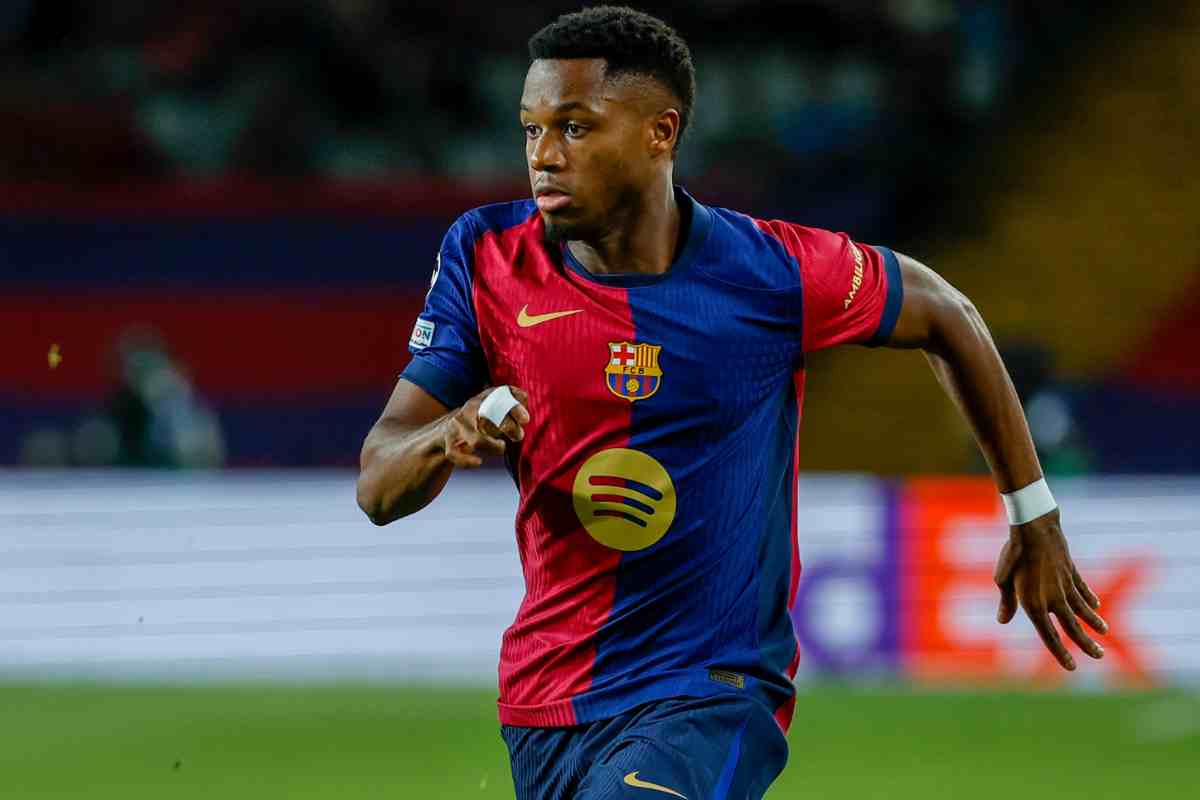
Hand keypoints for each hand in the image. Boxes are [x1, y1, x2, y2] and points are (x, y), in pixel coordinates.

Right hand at [441, 386, 529, 468]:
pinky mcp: (449, 443)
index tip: (526, 419)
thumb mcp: (493, 407)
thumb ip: (511, 402)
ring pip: (476, 440)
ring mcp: (457, 427)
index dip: (514, 407)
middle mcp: (469, 410)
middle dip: (509, 427)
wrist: (445, 430)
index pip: (499, 397)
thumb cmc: (477, 419)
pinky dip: (467, 461)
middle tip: (518, 435)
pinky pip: (456, 454)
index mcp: (482, 399)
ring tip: (502, 447)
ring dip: (492, 446)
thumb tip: (525, 398)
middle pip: (489, 416)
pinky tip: (479, 461)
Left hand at [994, 508, 1108, 669]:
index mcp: (1034, 604)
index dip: (1060, 653)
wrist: (1034, 528)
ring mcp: (1065, 586)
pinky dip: (1090, 598)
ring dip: (1094, 622)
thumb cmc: (1013, 555)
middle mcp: (1053, 599)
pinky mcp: (1071, 572)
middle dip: (1086, 644)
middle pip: (1073, 627)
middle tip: (1100, 656)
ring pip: (1083, 609)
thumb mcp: (1002, 579)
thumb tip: (1003, 621)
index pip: (1049, 636)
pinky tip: (1096, 606)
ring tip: (1104, 632)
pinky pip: (1083, 589)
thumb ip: (1006, 602)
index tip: (1072, 667)